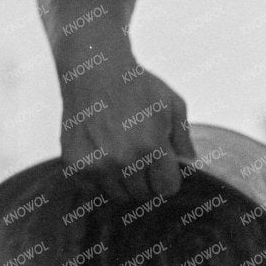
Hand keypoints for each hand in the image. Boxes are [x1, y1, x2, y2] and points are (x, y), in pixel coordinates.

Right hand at [59, 56, 195, 203]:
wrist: (94, 70)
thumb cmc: (137, 85)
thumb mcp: (172, 105)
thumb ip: (184, 139)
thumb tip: (191, 165)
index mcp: (151, 146)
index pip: (167, 188)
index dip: (167, 179)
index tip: (162, 169)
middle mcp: (123, 160)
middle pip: (143, 194)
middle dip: (146, 179)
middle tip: (140, 157)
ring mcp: (97, 164)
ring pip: (118, 194)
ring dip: (122, 181)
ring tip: (120, 154)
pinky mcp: (75, 164)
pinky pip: (94, 187)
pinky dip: (99, 177)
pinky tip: (101, 153)